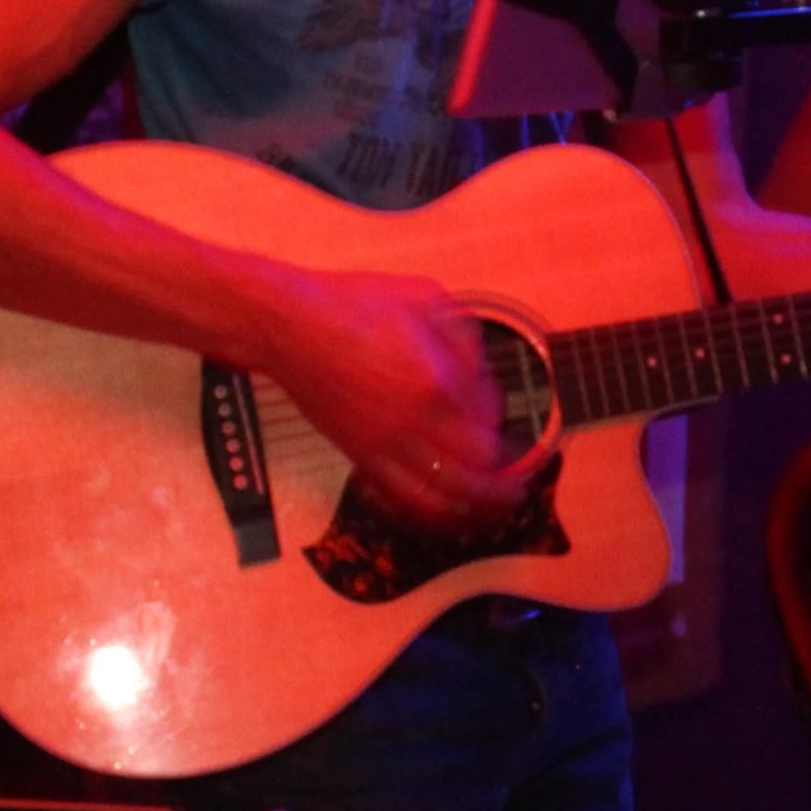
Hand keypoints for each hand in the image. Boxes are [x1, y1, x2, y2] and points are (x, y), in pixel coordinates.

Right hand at [268, 270, 537, 534]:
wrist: (290, 327)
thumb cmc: (352, 304)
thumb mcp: (424, 297)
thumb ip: (463, 336)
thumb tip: (479, 372)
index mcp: (435, 382)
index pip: (488, 423)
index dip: (502, 424)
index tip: (501, 414)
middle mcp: (412, 422)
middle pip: (474, 473)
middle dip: (504, 483)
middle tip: (521, 483)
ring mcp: (384, 445)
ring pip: (440, 498)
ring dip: (475, 510)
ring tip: (495, 511)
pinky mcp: (360, 456)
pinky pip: (401, 499)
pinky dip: (430, 514)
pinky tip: (446, 513)